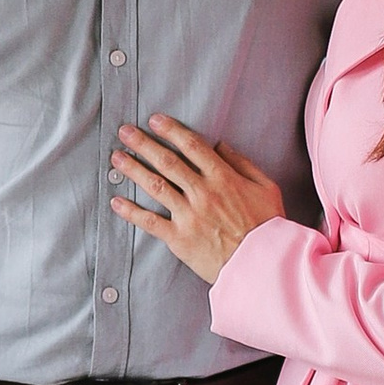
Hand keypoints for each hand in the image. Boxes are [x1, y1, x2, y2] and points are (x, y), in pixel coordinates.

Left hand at [108, 117, 285, 285]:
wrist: (261, 264)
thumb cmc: (267, 226)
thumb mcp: (266, 187)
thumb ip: (243, 164)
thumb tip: (221, 145)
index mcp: (223, 178)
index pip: (192, 146)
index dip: (171, 130)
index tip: (154, 120)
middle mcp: (203, 193)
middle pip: (167, 162)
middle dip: (143, 143)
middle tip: (125, 131)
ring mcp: (189, 215)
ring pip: (155, 186)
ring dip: (133, 169)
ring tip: (117, 157)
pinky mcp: (179, 238)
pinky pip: (150, 222)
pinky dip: (131, 211)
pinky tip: (116, 201)